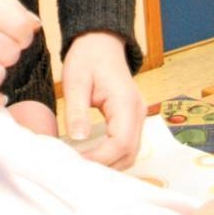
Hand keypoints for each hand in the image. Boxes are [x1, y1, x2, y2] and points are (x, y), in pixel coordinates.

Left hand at [62, 32, 145, 169]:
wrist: (101, 43)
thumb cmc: (88, 58)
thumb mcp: (76, 80)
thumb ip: (77, 109)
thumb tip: (78, 138)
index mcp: (126, 102)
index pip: (120, 142)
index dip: (100, 158)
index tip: (77, 163)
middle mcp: (137, 112)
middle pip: (129, 153)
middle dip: (105, 166)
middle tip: (77, 170)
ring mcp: (137, 117)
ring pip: (130, 154)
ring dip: (109, 165)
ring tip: (83, 167)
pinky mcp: (131, 121)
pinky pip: (126, 147)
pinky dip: (111, 158)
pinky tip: (92, 158)